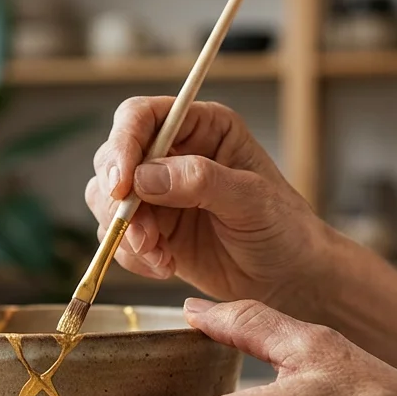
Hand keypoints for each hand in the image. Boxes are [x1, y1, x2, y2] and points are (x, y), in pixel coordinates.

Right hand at [87, 97, 326, 304]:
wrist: (289, 278)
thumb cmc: (284, 228)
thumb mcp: (251, 199)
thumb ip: (200, 181)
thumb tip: (144, 178)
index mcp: (203, 128)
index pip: (141, 117)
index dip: (123, 144)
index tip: (121, 185)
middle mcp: (173, 154)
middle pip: (113, 158)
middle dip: (119, 200)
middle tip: (143, 235)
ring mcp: (158, 193)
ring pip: (107, 200)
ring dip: (125, 232)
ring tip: (160, 256)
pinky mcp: (151, 229)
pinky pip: (117, 236)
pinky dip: (131, 255)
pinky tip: (164, 266)